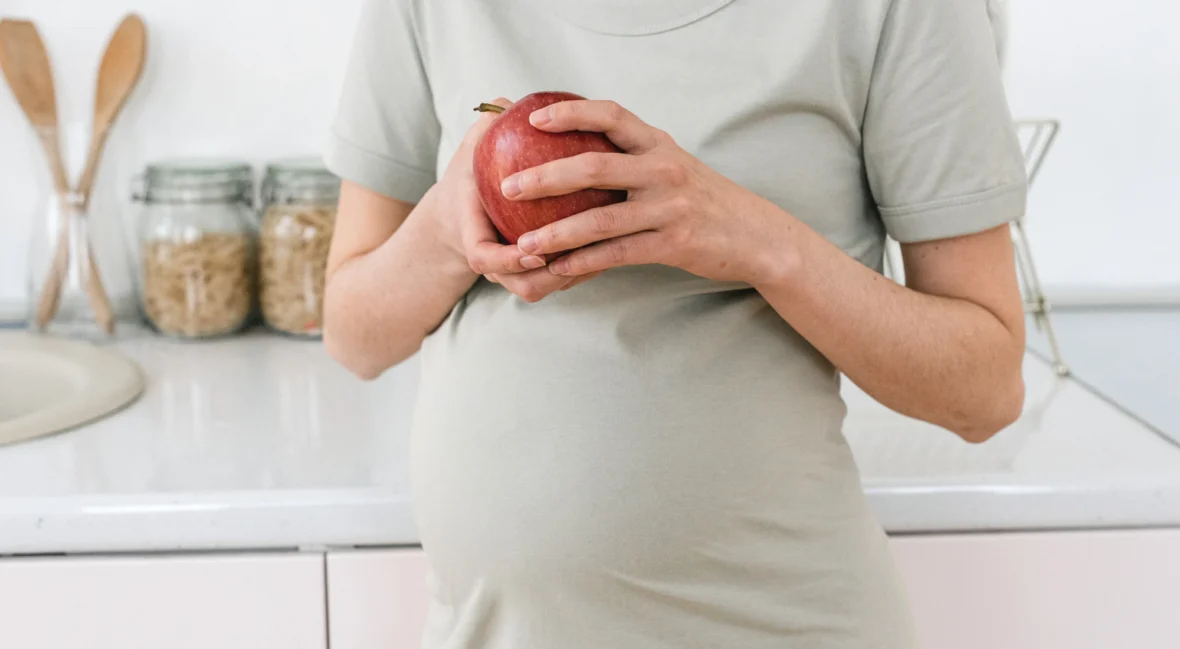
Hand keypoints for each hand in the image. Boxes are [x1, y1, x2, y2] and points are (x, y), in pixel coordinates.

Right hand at [439, 98, 591, 301]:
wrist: (464, 210)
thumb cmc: (473, 174)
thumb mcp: (471, 149)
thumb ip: (486, 127)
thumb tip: (506, 103)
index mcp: (472, 234)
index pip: (483, 257)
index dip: (507, 260)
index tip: (533, 248)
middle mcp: (495, 263)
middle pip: (523, 286)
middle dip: (552, 276)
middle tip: (584, 251)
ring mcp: (514, 275)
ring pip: (545, 288)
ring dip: (575, 274)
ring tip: (608, 247)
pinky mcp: (533, 277)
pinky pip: (560, 281)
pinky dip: (583, 269)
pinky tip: (614, 243)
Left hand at [502, 100, 794, 286]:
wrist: (756, 236)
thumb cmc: (706, 202)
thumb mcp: (674, 168)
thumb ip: (634, 160)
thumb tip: (577, 159)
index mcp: (659, 145)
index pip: (611, 115)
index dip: (571, 113)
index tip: (535, 118)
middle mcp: (663, 170)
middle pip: (594, 166)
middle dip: (545, 175)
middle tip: (508, 186)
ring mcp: (669, 207)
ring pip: (600, 219)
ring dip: (556, 233)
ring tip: (524, 244)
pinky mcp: (673, 243)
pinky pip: (618, 253)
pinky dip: (584, 262)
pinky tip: (558, 269)